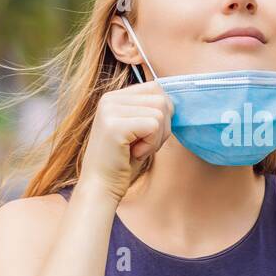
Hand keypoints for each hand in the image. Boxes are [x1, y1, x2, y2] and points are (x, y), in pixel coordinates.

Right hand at [80, 81, 173, 199]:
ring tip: (136, 150)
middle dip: (162, 128)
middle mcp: (109, 99)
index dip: (162, 115)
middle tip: (142, 145)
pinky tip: (134, 154)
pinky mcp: (114, 125)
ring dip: (156, 138)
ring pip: (160, 113)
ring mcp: (110, 110)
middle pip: (161, 99)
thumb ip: (151, 111)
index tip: (145, 135)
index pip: (155, 88)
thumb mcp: (138, 131)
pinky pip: (154, 125)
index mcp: (114, 97)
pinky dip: (151, 145)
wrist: (101, 187)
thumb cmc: (123, 163)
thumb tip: (174, 101)